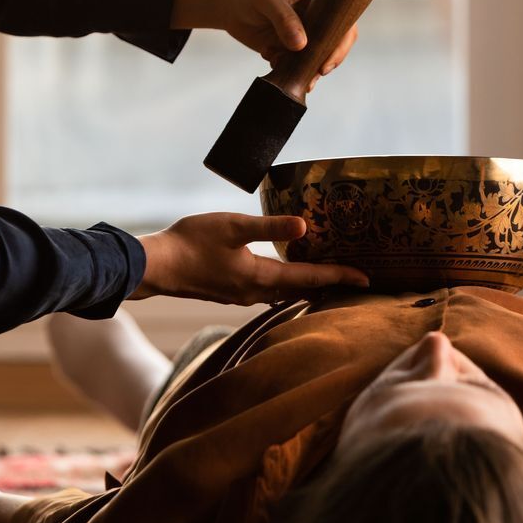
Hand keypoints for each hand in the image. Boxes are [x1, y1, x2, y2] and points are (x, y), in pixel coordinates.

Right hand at [131, 213, 368, 304]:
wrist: (155, 266)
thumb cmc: (191, 242)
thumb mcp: (232, 226)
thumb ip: (269, 226)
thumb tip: (304, 226)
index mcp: (262, 277)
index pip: (311, 278)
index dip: (340, 277)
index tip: (367, 279)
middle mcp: (256, 292)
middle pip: (303, 292)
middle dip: (330, 287)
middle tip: (356, 283)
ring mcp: (242, 296)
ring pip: (286, 294)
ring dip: (309, 289)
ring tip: (329, 281)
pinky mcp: (230, 292)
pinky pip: (269, 293)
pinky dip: (287, 287)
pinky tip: (286, 279)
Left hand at [170, 0, 358, 91]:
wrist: (224, 2)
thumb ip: (284, 18)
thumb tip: (301, 46)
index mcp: (320, 0)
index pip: (343, 23)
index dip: (342, 44)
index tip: (327, 62)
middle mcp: (315, 19)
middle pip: (333, 46)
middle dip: (326, 62)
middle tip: (315, 75)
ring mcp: (302, 36)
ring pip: (315, 59)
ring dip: (308, 71)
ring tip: (294, 75)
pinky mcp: (287, 50)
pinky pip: (296, 66)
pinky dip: (289, 71)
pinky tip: (272, 62)